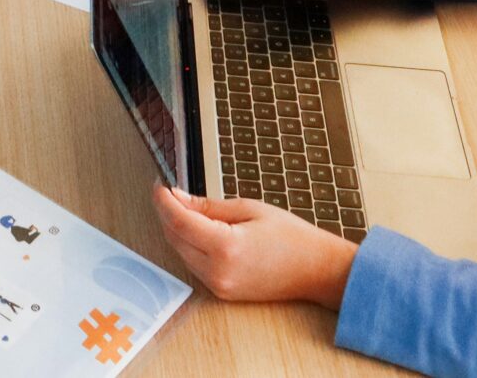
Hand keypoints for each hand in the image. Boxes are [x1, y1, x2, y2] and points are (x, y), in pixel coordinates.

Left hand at [153, 186, 357, 306]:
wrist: (317, 271)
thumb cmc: (292, 237)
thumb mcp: (249, 209)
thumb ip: (209, 206)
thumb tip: (178, 198)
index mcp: (225, 247)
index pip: (178, 221)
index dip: (163, 200)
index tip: (160, 183)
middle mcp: (217, 271)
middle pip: (174, 238)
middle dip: (166, 212)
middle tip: (169, 190)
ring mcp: (219, 285)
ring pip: (180, 252)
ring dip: (176, 229)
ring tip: (183, 205)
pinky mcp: (222, 292)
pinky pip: (193, 264)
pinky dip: (188, 244)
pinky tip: (195, 228)